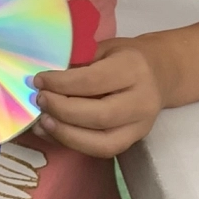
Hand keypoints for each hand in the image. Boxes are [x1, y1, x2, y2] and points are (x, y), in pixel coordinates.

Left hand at [31, 38, 167, 156]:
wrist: (160, 73)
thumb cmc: (124, 56)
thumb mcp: (103, 48)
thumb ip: (78, 62)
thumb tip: (43, 79)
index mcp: (133, 69)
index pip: (93, 81)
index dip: (61, 83)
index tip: (37, 81)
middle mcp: (142, 100)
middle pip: (99, 115)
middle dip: (62, 110)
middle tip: (38, 100)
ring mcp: (141, 126)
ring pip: (102, 141)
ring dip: (65, 134)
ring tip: (41, 121)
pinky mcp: (134, 141)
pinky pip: (102, 150)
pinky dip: (72, 143)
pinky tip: (52, 131)